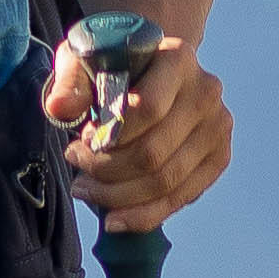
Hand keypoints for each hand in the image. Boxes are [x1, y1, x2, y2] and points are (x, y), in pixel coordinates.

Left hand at [45, 29, 231, 226]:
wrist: (150, 70)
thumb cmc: (111, 67)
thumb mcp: (84, 60)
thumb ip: (70, 82)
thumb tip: (60, 109)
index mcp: (178, 59)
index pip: (148, 108)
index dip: (111, 136)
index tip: (82, 140)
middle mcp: (206, 92)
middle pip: (154, 153)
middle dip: (106, 170)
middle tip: (76, 165)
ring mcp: (217, 127)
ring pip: (166, 182)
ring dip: (118, 196)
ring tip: (86, 190)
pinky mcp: (219, 157)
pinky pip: (181, 198)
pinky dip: (143, 215)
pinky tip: (114, 218)